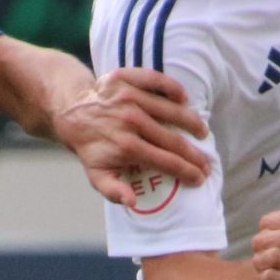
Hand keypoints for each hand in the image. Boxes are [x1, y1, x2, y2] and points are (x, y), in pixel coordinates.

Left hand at [57, 68, 211, 208]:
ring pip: (171, 110)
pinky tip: (185, 99)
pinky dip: (173, 88)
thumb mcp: (96, 173)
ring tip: (203, 132)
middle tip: (208, 162)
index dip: (187, 172)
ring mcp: (129, 98)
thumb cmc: (91, 146)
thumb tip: (133, 202)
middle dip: (195, 154)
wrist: (71, 111)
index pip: (167, 162)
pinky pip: (157, 80)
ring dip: (191, 122)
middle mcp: (131, 121)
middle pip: (174, 140)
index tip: (200, 178)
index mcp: (126, 147)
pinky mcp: (127, 78)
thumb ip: (113, 190)